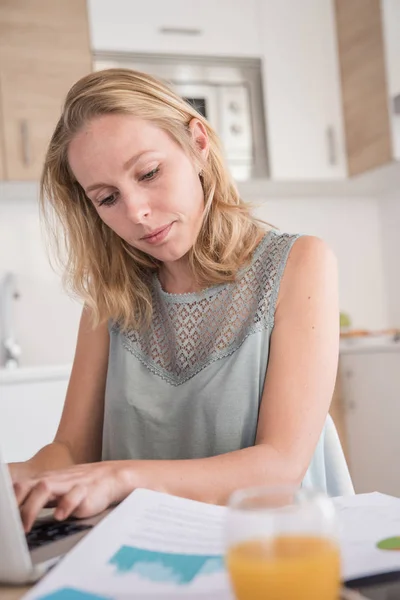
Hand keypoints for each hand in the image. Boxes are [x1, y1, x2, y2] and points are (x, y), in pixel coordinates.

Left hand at [13, 461, 130, 532]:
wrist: (111, 477)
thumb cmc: (80, 486)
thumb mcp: (56, 490)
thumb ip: (36, 498)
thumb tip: (14, 516)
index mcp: (45, 480)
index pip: (20, 486)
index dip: (8, 501)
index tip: (3, 519)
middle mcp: (55, 481)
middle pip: (28, 486)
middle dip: (15, 505)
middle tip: (10, 527)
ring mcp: (69, 485)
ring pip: (45, 488)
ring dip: (32, 507)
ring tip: (26, 527)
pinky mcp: (86, 492)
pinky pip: (74, 495)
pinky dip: (65, 506)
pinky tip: (59, 517)